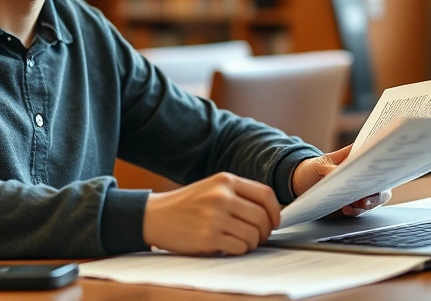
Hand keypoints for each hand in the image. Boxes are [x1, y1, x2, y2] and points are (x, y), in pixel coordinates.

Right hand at [143, 172, 280, 255]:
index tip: (274, 222)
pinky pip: (239, 247)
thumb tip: (269, 213)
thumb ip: (237, 194)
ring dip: (252, 243)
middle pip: (261, 217)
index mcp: (225, 180)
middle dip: (265, 232)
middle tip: (258, 237)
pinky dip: (240, 250)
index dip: (275, 211)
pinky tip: (230, 247)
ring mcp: (215, 216)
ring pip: (253, 235)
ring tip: (242, 242)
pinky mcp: (208, 237)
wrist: (155, 216)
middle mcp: (222, 196)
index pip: (265, 194)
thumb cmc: (186, 204)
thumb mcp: (212, 188)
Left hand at [291, 145, 391, 216]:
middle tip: (365, 200)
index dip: (381, 166)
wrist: (301, 184)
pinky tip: (346, 209)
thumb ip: (331, 170)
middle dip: (377, 193)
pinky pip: (362, 209)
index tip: (377, 176)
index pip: (375, 159)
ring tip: (352, 206)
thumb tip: (340, 177)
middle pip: (380, 183)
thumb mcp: (319, 166)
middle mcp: (362, 173)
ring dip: (367, 204)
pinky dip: (356, 211)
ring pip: (375, 198)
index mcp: (356, 157)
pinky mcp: (354, 202)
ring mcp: (360, 189)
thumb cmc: (312, 169)